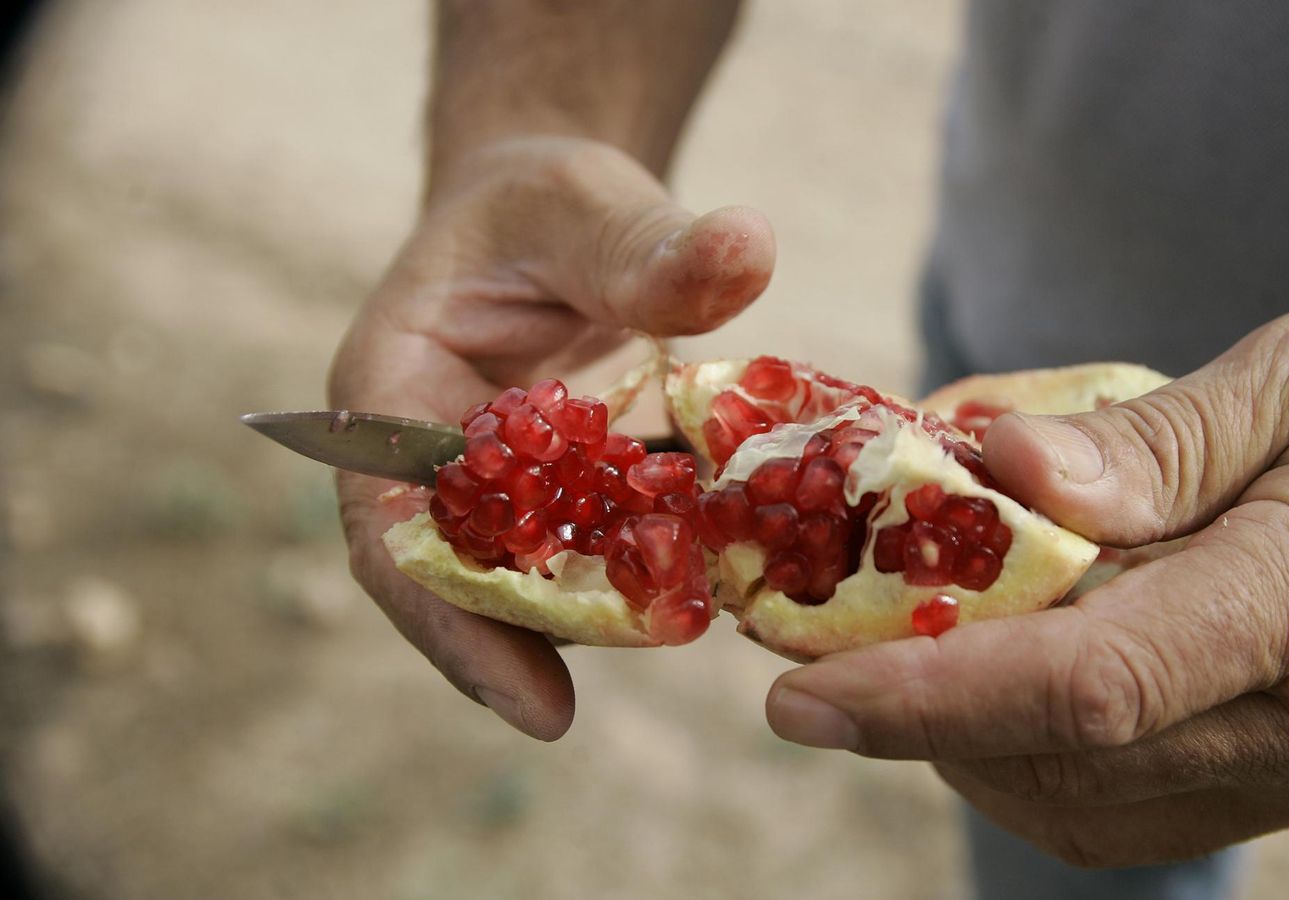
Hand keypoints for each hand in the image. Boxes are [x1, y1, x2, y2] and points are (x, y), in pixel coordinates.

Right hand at [331, 137, 773, 738]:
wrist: (552, 210)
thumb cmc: (542, 201)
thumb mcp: (587, 205)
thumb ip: (649, 245)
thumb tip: (747, 251)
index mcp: (392, 390)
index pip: (396, 529)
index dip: (450, 620)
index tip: (524, 697)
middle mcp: (429, 455)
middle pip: (455, 578)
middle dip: (510, 643)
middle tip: (563, 714)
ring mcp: (493, 486)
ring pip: (523, 577)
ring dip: (582, 619)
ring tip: (665, 642)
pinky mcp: (555, 496)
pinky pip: (587, 551)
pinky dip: (636, 574)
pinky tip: (702, 591)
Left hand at [765, 286, 1288, 864]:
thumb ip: (1150, 443)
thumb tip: (994, 470)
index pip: (1082, 688)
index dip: (923, 697)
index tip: (800, 693)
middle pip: (1061, 760)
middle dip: (912, 718)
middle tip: (812, 643)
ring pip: (1086, 805)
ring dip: (965, 744)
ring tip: (894, 651)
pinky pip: (1137, 804)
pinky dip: (1038, 757)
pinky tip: (1001, 678)